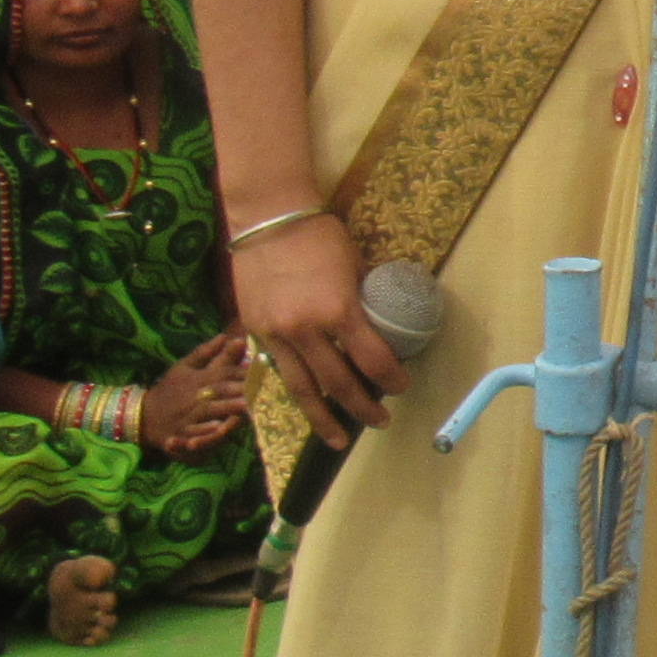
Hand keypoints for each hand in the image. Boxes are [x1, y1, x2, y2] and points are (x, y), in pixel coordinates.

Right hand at [143, 333, 252, 458]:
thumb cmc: (169, 390)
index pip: (222, 372)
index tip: (262, 370)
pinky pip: (193, 432)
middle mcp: (194, 395)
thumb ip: (205, 353)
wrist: (143, 415)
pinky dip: (205, 430)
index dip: (241, 371)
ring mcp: (188, 415)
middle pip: (220, 390)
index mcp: (196, 378)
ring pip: (210, 410)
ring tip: (248, 406)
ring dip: (228, 408)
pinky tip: (219, 427)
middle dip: (240, 388)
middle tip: (264, 388)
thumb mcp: (183, 367)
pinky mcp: (182, 433)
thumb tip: (227, 336)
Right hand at [234, 214, 397, 441]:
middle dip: (362, 408)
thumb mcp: (354, 266)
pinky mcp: (256, 332)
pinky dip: (295, 390)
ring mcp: (277, 334)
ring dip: (323, 419)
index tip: (401, 386)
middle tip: (380, 421)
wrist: (267, 217)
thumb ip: (363, 301)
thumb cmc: (318, 234)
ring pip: (302, 389)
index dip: (391, 378)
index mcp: (338, 310)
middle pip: (338, 384)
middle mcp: (306, 330)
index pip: (372, 359)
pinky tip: (307, 405)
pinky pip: (279, 370)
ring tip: (338, 439)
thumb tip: (379, 325)